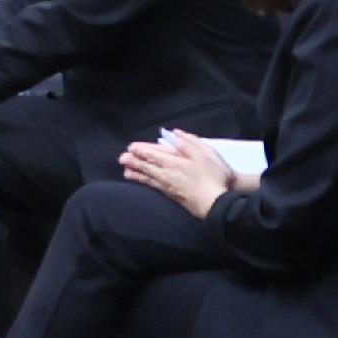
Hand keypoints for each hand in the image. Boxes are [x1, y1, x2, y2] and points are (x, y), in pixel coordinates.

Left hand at [119, 131, 236, 217]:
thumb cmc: (213, 177)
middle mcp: (165, 174)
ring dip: (136, 173)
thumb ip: (188, 143)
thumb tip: (175, 134)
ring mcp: (167, 187)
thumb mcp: (204, 154)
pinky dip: (144, 183)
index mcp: (172, 162)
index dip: (140, 150)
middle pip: (145, 166)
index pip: (151, 154)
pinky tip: (143, 183)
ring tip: (125, 172)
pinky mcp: (171, 196)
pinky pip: (153, 187)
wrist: (216, 203)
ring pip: (147, 178)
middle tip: (122, 159)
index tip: (131, 147)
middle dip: (133, 161)